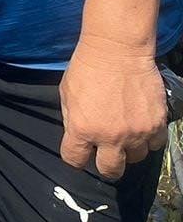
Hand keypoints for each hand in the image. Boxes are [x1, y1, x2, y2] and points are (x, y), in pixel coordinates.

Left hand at [59, 36, 168, 179]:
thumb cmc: (87, 68)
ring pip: (135, 158)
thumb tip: (78, 137)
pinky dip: (148, 139)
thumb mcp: (67, 94)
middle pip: (110, 170)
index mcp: (82, 129)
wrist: (117, 51)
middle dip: (106, 167)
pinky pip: (155, 144)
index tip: (78, 155)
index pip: (75, 159)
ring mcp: (136, 133)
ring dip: (129, 151)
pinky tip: (140, 127)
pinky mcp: (156, 125)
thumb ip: (72, 120)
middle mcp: (110, 136)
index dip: (75, 159)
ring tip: (124, 136)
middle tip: (105, 158)